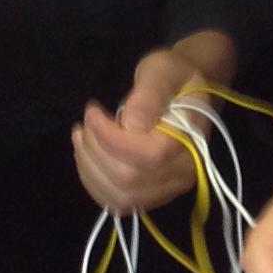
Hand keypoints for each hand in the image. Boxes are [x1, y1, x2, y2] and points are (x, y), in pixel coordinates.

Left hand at [74, 47, 207, 214]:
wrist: (185, 92)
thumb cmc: (174, 76)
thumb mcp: (162, 70)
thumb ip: (149, 94)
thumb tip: (130, 124)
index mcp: (191, 141)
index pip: (148, 156)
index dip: (110, 138)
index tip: (93, 111)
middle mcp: (183, 173)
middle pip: (129, 180)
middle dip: (96, 150)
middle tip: (86, 122)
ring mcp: (167, 189)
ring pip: (120, 196)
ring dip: (90, 167)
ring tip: (81, 137)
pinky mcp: (151, 194)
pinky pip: (117, 202)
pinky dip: (93, 181)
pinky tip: (87, 156)